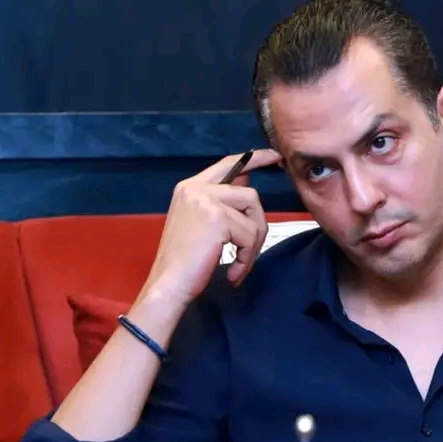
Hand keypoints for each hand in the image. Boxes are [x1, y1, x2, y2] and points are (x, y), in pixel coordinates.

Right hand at [141, 148, 282, 310]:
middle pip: (250, 194)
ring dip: (253, 245)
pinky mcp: (217, 218)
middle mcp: (196, 189)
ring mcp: (205, 201)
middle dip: (257, 225)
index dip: (254, 159)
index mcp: (190, 188)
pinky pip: (250, 236)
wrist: (168, 285)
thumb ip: (222, 204)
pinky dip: (246, 258)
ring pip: (254, 215)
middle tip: (249, 252)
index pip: (228, 165)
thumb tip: (246, 184)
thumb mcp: (201, 225)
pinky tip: (233, 273)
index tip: (274, 156)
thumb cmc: (184, 263)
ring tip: (239, 264)